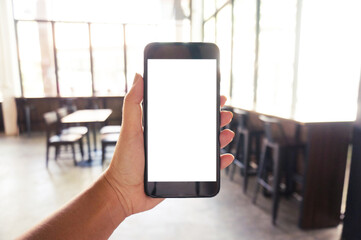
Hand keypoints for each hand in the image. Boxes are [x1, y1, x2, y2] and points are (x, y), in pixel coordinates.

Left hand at [104, 73, 234, 216]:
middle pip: (199, 126)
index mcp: (163, 128)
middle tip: (225, 114)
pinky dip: (218, 162)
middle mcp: (173, 140)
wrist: (124, 193)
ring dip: (219, 138)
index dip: (201, 102)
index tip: (213, 94)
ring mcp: (180, 156)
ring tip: (227, 133)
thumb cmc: (124, 161)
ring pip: (205, 145)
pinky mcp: (184, 172)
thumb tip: (138, 76)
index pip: (186, 111)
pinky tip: (226, 157)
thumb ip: (133, 104)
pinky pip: (205, 167)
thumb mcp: (130, 129)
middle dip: (214, 119)